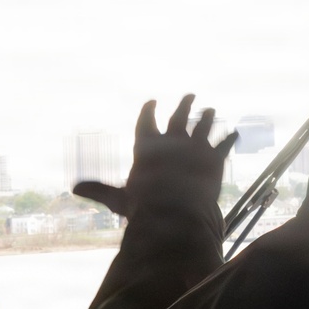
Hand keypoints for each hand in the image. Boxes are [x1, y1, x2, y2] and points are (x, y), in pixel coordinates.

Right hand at [74, 94, 236, 217]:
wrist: (178, 212)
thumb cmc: (145, 207)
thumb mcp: (119, 198)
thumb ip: (99, 191)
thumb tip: (74, 188)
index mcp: (148, 145)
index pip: (146, 121)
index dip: (149, 110)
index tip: (152, 101)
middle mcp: (172, 140)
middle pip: (180, 115)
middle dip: (185, 104)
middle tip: (190, 96)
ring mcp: (195, 146)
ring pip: (204, 124)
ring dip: (207, 116)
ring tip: (210, 110)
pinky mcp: (215, 157)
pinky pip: (224, 144)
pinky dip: (229, 138)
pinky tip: (235, 133)